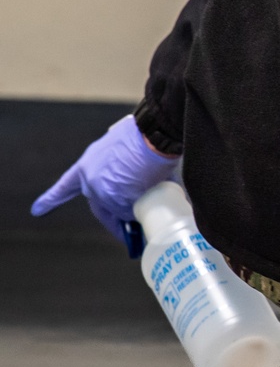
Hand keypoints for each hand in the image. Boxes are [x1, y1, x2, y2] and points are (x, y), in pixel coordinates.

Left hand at [31, 115, 179, 247]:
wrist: (152, 133)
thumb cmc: (144, 136)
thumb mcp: (120, 149)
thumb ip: (119, 169)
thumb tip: (137, 188)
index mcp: (88, 164)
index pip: (65, 186)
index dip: (51, 199)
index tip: (37, 209)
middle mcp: (90, 180)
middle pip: (100, 208)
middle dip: (114, 222)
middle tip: (127, 233)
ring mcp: (102, 192)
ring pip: (119, 213)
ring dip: (135, 213)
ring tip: (153, 204)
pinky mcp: (117, 200)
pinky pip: (131, 215)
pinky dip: (143, 213)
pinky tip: (155, 203)